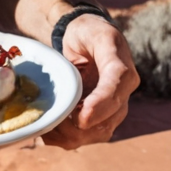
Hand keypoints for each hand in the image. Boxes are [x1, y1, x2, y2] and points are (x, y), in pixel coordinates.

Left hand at [43, 12, 137, 148]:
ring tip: (47, 122)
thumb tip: (77, 85)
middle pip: (106, 122)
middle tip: (51, 118)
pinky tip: (49, 127)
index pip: (115, 93)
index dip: (99, 107)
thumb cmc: (88, 33)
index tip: (80, 118)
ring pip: (96, 135)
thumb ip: (89, 55)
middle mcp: (122, 95)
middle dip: (77, 127)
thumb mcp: (91, 33)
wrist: (86, 39)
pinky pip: (85, 138)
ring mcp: (113, 110)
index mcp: (123, 72)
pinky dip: (64, 138)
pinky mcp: (100, 120)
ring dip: (69, 135)